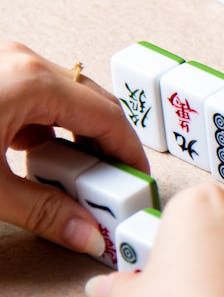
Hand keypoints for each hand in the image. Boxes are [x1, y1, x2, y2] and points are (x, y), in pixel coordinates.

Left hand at [0, 40, 147, 255]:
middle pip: (91, 104)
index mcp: (30, 80)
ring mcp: (4, 63)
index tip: (138, 183)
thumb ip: (40, 211)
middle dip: (104, 149)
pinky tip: (32, 159)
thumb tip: (86, 234)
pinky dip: (43, 128)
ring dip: (73, 139)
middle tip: (107, 190)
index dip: (130, 154)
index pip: (108, 117)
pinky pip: (32, 96)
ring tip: (69, 180)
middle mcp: (21, 61)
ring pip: (62, 99)